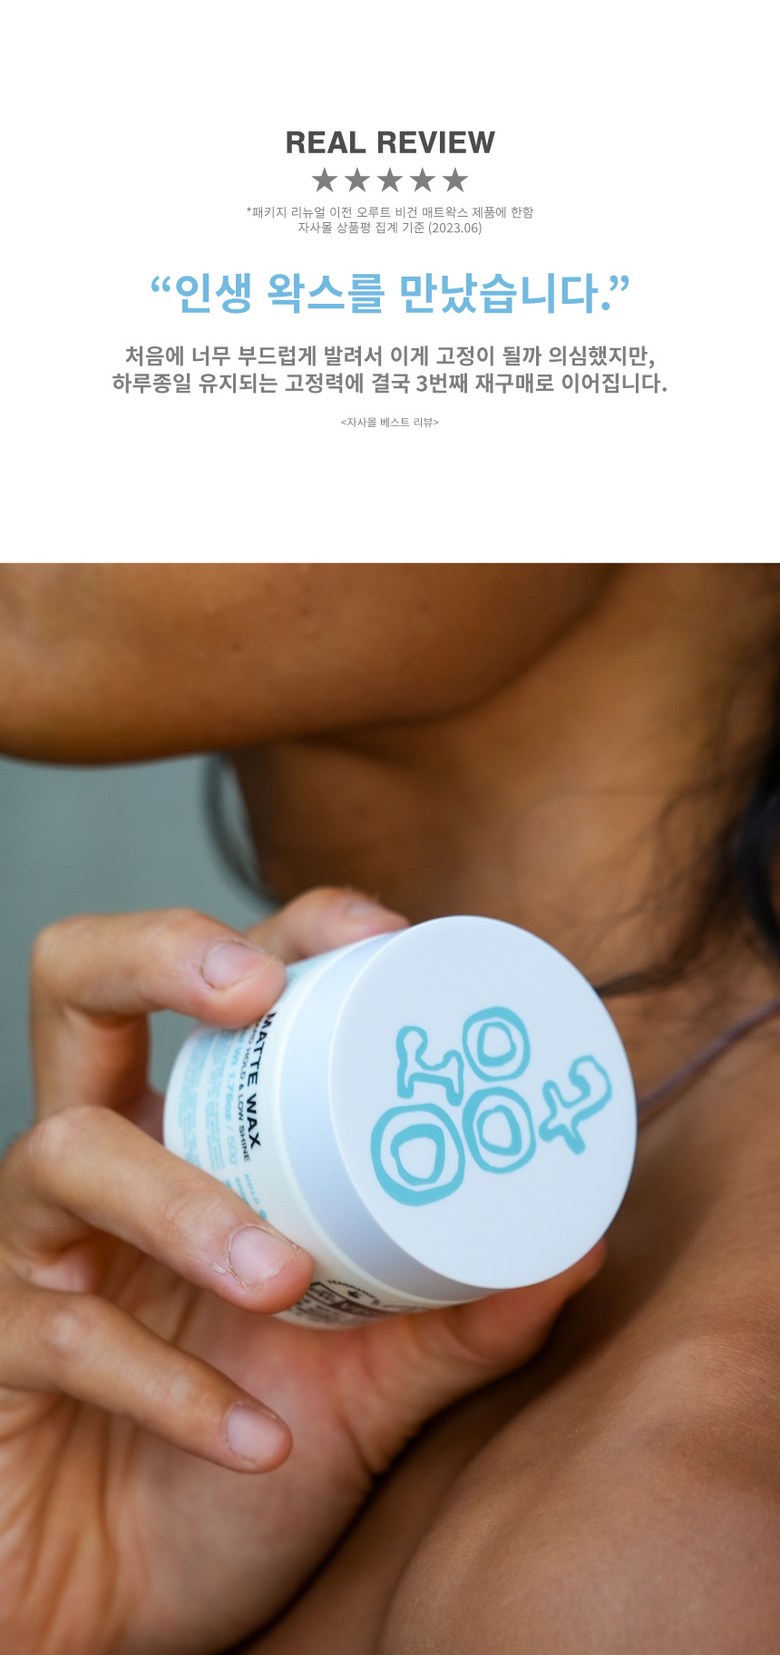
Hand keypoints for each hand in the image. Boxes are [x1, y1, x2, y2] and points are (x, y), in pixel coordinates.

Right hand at [0, 891, 603, 1654]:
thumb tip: (581, 1244)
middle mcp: (101, 1166)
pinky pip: (63, 1336)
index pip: (212, 979)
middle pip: (73, 985)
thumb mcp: (366, 1387)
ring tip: (280, 1279)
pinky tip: (259, 1442)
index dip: (286, 929)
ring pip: (62, 1153)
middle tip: (252, 995)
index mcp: (188, 1142)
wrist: (124, 1614)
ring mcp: (34, 1251)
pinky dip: (172, 1390)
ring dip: (181, 1204)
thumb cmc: (230, 1472)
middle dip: (155, 952)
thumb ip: (457, 1320)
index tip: (386, 936)